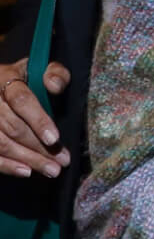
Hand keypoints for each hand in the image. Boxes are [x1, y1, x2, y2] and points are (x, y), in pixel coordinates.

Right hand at [0, 58, 71, 178]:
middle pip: (13, 127)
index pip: (21, 101)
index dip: (38, 121)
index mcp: (6, 80)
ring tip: (52, 170)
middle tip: (62, 161)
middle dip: (39, 147)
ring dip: (28, 159)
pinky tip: (26, 171)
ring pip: (2, 143)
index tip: (55, 138)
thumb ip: (54, 73)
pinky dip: (6, 166)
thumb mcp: (39, 67)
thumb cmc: (24, 77)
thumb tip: (55, 85)